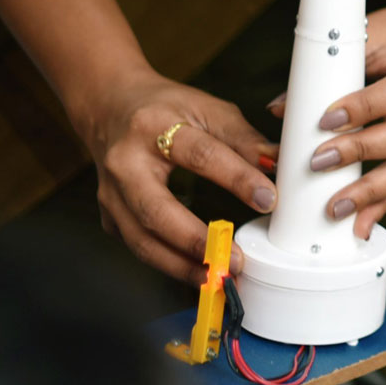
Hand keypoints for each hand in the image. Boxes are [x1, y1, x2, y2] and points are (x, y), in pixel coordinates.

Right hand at [71, 72, 276, 283]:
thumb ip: (242, 139)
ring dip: (182, 265)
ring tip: (219, 277)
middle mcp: (124, 163)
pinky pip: (139, 247)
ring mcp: (110, 194)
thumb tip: (277, 166)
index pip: (201, 156)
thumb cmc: (164, 107)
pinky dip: (169, 264)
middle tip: (236, 259)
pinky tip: (197, 273)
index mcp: (153, 126)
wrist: (110, 109)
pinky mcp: (109, 217)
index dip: (237, 179)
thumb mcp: (206, 109)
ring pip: (143, 240)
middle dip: (198, 241)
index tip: (268, 200)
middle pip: (158, 211)